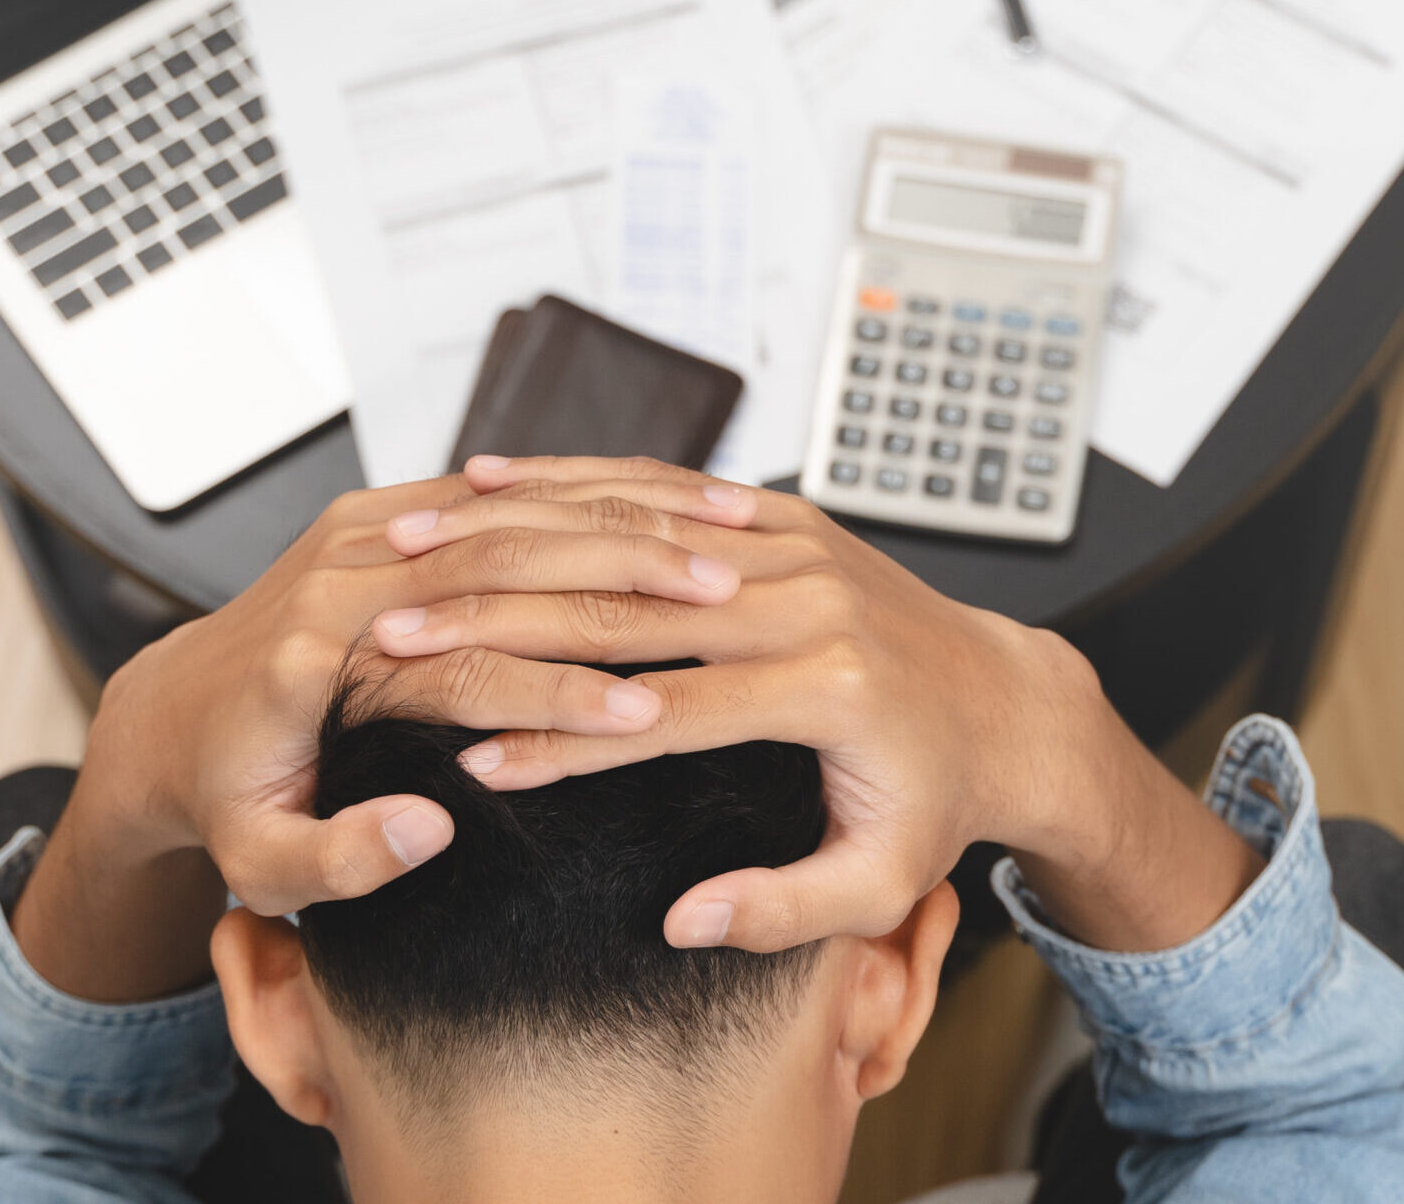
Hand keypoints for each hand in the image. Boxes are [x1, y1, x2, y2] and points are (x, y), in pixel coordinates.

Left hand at [12, 466, 760, 1000]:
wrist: (171, 716)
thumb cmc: (227, 801)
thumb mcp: (264, 864)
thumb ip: (340, 858)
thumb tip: (430, 830)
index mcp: (312, 658)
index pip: (463, 667)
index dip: (561, 691)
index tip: (647, 715)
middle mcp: (336, 575)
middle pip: (504, 560)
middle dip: (620, 583)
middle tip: (722, 605)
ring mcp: (358, 533)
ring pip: (514, 509)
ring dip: (621, 527)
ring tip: (719, 552)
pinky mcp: (380, 517)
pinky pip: (499, 492)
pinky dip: (586, 499)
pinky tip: (663, 512)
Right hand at [371, 456, 1260, 954]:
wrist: (1004, 703)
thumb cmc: (934, 800)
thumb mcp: (879, 883)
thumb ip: (783, 909)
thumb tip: (683, 921)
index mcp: (830, 689)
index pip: (668, 715)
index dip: (566, 742)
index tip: (476, 763)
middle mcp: (813, 600)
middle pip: (628, 610)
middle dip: (503, 627)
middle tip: (399, 643)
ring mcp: (798, 544)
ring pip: (631, 529)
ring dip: (516, 541)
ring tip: (413, 549)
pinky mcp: (783, 515)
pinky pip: (665, 489)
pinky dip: (575, 486)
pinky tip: (492, 482)